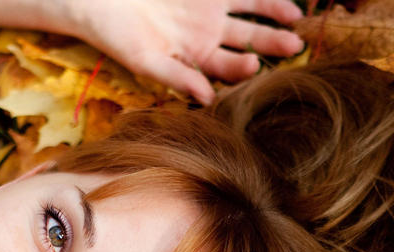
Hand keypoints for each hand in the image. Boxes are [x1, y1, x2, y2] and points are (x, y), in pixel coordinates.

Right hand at [70, 0, 304, 103]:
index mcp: (194, 61)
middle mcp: (208, 39)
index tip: (254, 65)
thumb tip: (207, 99)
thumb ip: (176, 77)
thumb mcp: (144, 60)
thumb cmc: (117, 35)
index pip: (225, 70)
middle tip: (293, 46)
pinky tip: (282, 1)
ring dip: (272, 17)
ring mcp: (211, 13)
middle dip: (270, 45)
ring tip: (294, 18)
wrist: (100, 2)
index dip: (240, 69)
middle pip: (247, 44)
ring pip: (250, 16)